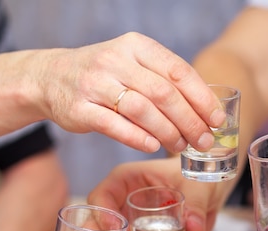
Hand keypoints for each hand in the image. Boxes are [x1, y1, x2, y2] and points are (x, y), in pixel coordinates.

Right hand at [36, 32, 225, 153]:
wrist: (50, 77)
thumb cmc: (104, 75)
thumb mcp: (133, 64)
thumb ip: (163, 80)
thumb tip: (205, 111)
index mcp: (136, 46)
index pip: (178, 71)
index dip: (202, 98)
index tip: (217, 119)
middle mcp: (115, 60)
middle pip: (163, 93)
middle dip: (189, 120)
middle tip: (203, 140)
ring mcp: (95, 84)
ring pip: (141, 110)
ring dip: (167, 132)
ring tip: (180, 147)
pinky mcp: (79, 109)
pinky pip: (114, 126)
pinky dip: (138, 138)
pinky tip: (153, 146)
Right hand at [87, 157, 229, 230]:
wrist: (204, 194)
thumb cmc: (195, 179)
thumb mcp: (198, 187)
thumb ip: (196, 204)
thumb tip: (193, 226)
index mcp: (125, 181)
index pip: (101, 197)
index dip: (103, 215)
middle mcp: (117, 204)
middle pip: (94, 228)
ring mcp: (122, 226)